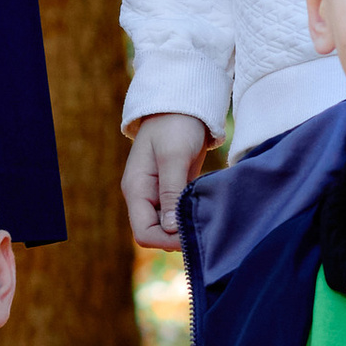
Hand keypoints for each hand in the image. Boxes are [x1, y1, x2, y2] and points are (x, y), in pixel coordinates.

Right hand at [123, 113, 211, 249]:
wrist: (182, 104)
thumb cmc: (175, 125)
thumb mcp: (174, 156)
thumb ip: (171, 192)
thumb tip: (170, 229)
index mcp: (136, 190)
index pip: (144, 233)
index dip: (167, 240)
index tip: (192, 235)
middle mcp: (144, 197)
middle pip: (156, 234)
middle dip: (177, 238)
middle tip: (205, 230)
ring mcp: (158, 194)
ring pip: (168, 227)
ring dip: (186, 229)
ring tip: (209, 222)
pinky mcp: (173, 190)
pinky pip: (178, 215)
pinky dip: (190, 218)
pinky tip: (208, 214)